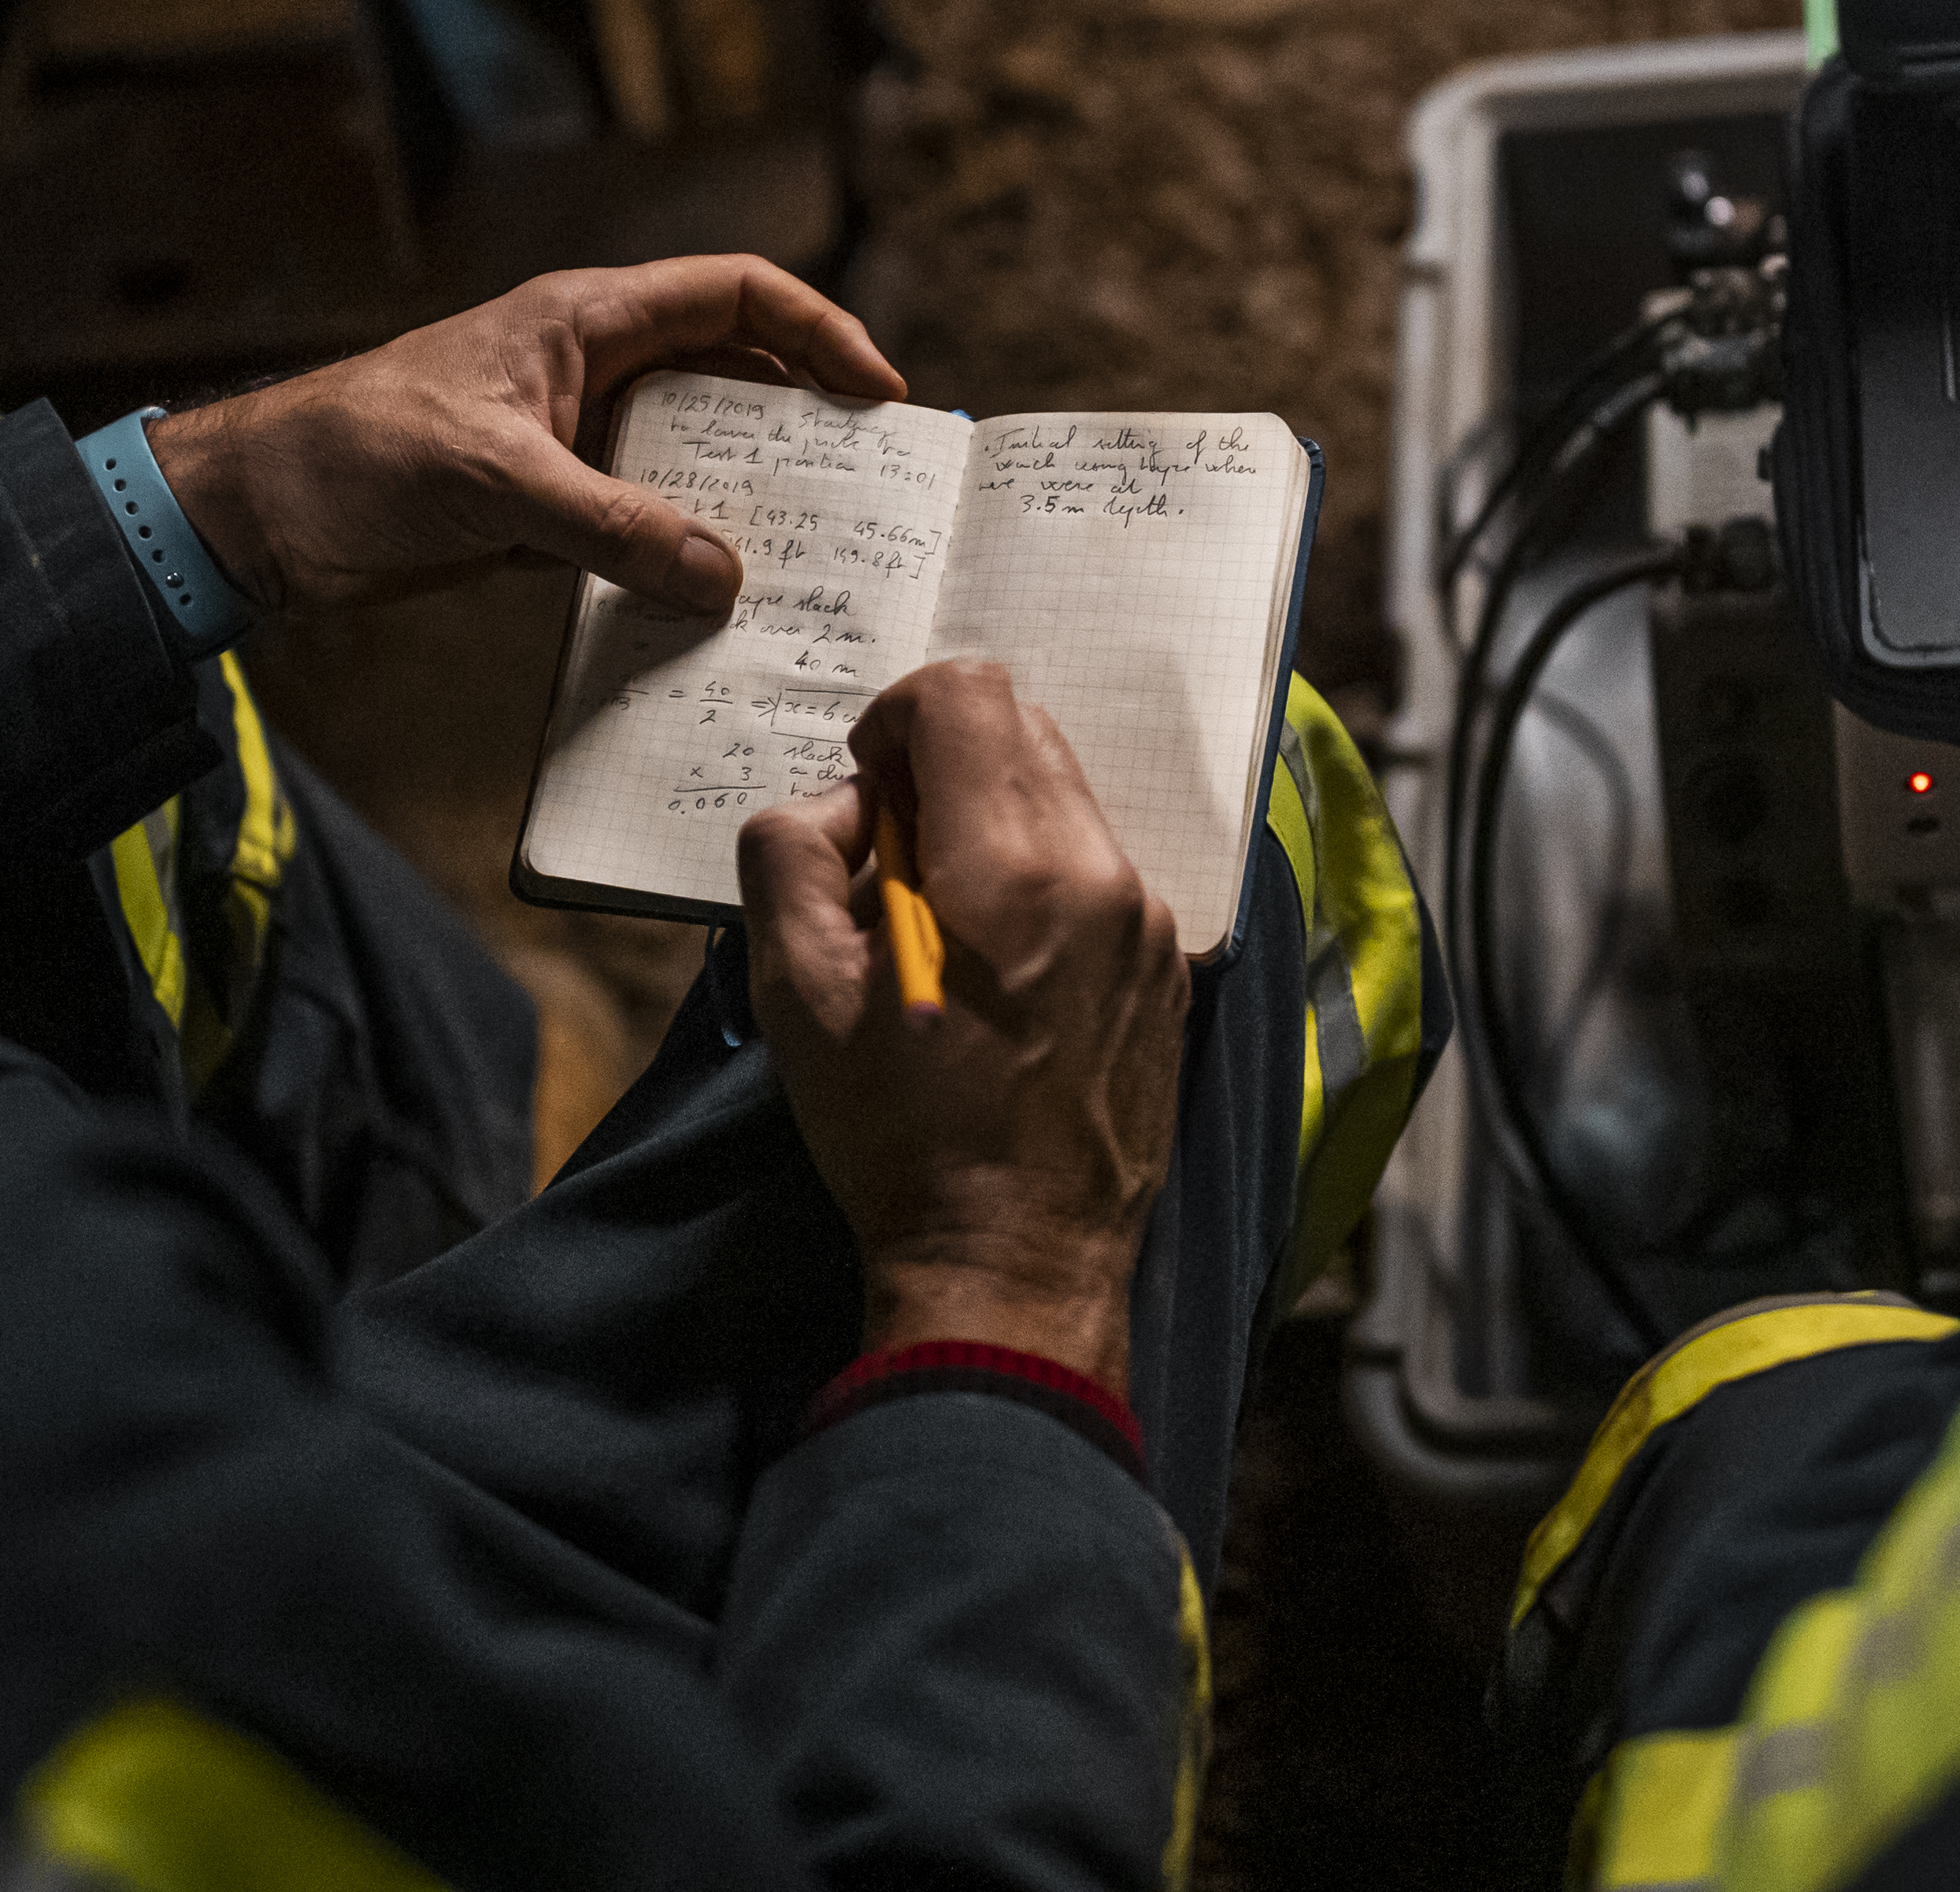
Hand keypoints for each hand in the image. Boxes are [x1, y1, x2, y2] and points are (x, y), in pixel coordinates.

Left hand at [147, 256, 900, 619]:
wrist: (255, 517)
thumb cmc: (356, 458)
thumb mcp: (495, 485)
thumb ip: (614, 526)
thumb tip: (726, 577)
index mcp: (587, 320)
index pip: (737, 294)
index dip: (821, 330)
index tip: (880, 395)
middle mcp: (593, 370)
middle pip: (735, 377)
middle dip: (806, 426)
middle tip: (873, 490)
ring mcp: (574, 441)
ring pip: (695, 458)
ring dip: (750, 503)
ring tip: (818, 558)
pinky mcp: (548, 510)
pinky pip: (646, 526)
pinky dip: (687, 559)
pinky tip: (725, 606)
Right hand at [739, 661, 1191, 1391]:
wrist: (1016, 1264)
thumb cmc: (898, 1138)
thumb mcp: (798, 995)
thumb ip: (790, 856)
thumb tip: (840, 807)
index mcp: (1010, 867)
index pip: (965, 694)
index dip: (894, 723)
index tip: (867, 802)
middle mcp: (1101, 873)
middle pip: (1022, 728)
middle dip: (942, 768)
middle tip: (893, 867)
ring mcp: (1149, 921)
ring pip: (1065, 797)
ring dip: (992, 825)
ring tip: (946, 930)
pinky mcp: (1168, 967)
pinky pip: (1100, 869)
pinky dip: (1041, 881)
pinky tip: (1001, 974)